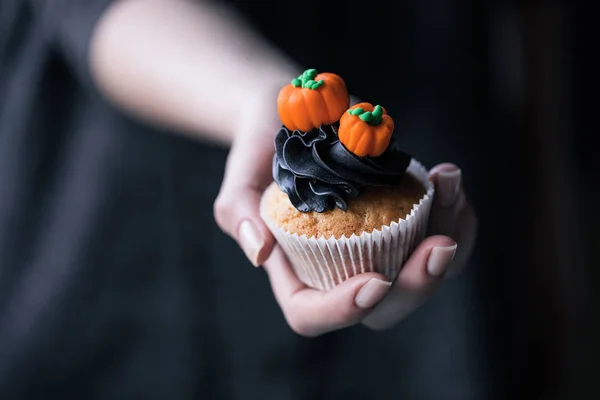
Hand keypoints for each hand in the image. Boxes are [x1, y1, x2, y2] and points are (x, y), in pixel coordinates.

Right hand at [214, 93, 476, 335]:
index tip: (374, 280)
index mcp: (296, 271)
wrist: (291, 114)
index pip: (313, 313)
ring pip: (425, 272)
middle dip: (418, 285)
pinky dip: (456, 214)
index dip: (344, 310)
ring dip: (450, 237)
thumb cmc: (260, 147)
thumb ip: (237, 213)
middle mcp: (341, 268)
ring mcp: (378, 247)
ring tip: (448, 186)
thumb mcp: (240, 176)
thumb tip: (259, 253)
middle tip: (439, 245)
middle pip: (384, 308)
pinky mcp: (405, 219)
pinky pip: (442, 233)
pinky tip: (448, 179)